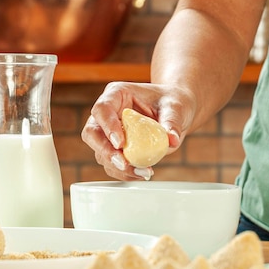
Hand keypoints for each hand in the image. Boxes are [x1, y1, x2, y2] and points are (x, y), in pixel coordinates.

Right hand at [81, 81, 195, 179]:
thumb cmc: (171, 102)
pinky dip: (125, 173)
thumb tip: (172, 140)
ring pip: (100, 152)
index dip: (107, 126)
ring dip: (118, 167)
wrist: (174, 113)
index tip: (120, 143)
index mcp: (117, 94)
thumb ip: (172, 122)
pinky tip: (141, 173)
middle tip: (124, 163)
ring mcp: (108, 133)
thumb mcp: (175, 108)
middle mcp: (108, 113)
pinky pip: (112, 164)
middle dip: (105, 151)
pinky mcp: (115, 149)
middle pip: (92, 133)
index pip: (102, 109)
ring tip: (143, 171)